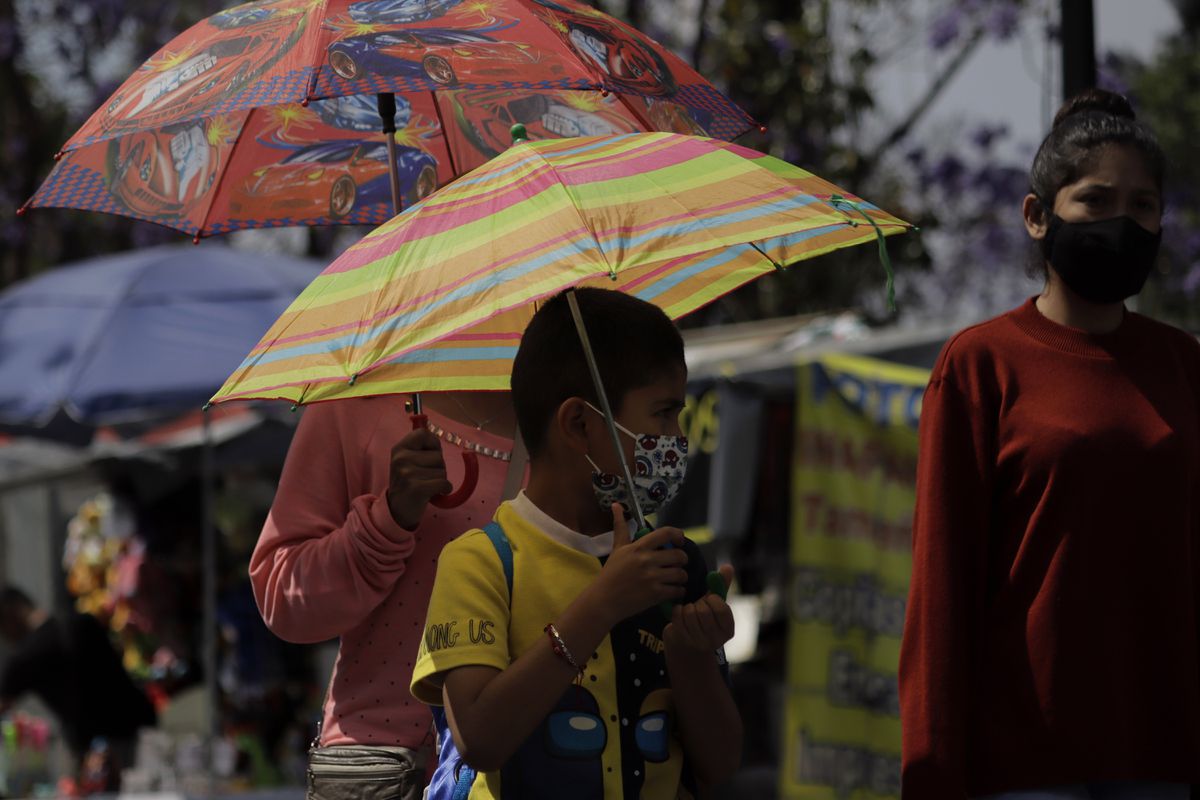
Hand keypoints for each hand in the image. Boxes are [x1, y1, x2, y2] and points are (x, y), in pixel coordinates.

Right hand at [386, 428, 452, 528]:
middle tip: (424, 477)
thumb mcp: (408, 460)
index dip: (433, 444)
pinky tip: (433, 493)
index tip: (430, 455)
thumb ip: (421, 447)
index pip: (423, 433)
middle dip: (438, 468)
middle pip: (438, 456)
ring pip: (442, 471)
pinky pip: (444, 483)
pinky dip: (444, 489)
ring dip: (440, 480)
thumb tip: (434, 433)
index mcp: (399, 448)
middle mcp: (401, 458)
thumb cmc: (409, 482)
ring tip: (426, 485)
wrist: (397, 510)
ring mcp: (407, 473)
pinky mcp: (416, 488)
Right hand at [589, 504, 687, 625]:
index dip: (678, 535)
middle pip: (679, 555)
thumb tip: (616, 505)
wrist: (603, 601)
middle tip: (677, 564)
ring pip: (681, 574)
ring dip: (682, 577)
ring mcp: (652, 578)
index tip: (680, 541)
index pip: (665, 533)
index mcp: (638, 547)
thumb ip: (620, 527)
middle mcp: (647, 560)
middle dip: (682, 560)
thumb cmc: (610, 574)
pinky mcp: (655, 595)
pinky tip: (673, 591)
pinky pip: (678, 590)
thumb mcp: (616, 549)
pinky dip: (679, 591)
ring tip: (675, 579)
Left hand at [664, 564, 734, 654]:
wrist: (686, 644)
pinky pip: (678, 617)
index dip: (713, 599)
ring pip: (689, 613)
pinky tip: (680, 614)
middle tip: (698, 606)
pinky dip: (677, 611)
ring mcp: (698, 643)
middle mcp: (715, 640)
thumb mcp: (714, 605)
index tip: (710, 598)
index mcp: (728, 630)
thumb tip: (728, 567)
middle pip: (703, 611)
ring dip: (687, 607)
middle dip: (698, 603)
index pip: (722, 609)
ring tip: (689, 611)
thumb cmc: (704, 620)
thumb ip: (721, 586)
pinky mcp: (682, 641)